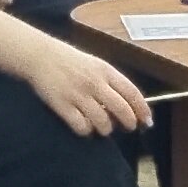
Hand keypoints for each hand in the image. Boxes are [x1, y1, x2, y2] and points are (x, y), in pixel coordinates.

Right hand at [24, 46, 153, 138]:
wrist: (40, 56)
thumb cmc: (69, 61)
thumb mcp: (95, 64)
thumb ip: (111, 81)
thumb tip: (128, 104)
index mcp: (105, 71)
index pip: (132, 93)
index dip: (142, 109)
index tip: (147, 121)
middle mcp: (94, 83)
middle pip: (121, 110)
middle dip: (128, 122)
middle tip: (128, 127)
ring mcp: (78, 95)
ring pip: (103, 122)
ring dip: (106, 129)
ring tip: (103, 127)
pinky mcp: (63, 105)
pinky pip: (82, 126)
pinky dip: (86, 130)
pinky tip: (85, 126)